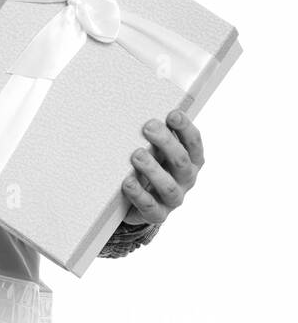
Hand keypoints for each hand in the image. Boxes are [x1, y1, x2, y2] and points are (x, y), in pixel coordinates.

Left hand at [121, 109, 203, 226]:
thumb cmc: (154, 168)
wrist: (144, 203)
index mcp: (192, 160)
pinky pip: (150, 206)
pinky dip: (138, 194)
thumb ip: (157, 135)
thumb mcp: (159, 151)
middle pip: (181, 161)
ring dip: (152, 169)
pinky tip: (128, 182)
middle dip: (166, 143)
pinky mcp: (158, 214)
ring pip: (168, 186)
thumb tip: (140, 108)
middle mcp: (186, 179)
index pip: (194, 142)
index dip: (185, 128)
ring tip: (136, 155)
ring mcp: (174, 198)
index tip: (172, 114)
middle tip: (149, 127)